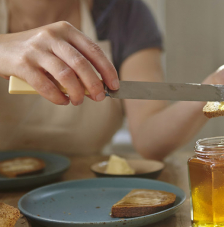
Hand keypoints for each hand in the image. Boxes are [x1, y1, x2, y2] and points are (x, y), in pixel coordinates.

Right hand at [0, 21, 118, 105]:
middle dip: (94, 84)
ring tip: (78, 101)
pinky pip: (45, 85)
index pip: (94, 50)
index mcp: (66, 30)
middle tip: (99, 98)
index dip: (107, 70)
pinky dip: (57, 97)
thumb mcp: (58, 49)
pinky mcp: (22, 64)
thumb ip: (76, 64)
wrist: (0, 49)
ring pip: (65, 74)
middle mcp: (52, 36)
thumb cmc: (37, 53)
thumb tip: (96, 87)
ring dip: (77, 92)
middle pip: (81, 63)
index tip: (114, 85)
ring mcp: (36, 49)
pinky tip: (63, 101)